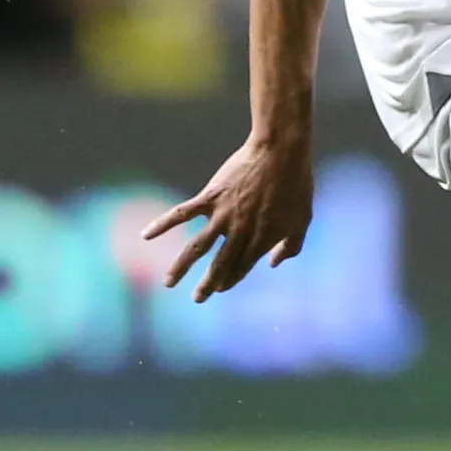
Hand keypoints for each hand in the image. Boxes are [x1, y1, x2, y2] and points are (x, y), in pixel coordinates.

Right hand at [145, 135, 314, 299]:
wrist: (281, 151)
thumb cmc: (296, 184)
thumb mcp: (303, 219)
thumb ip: (291, 246)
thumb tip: (273, 263)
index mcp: (261, 240)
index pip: (242, 268)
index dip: (231, 280)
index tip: (221, 288)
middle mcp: (239, 233)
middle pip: (219, 265)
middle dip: (207, 285)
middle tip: (196, 298)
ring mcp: (223, 216)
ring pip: (196, 248)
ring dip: (180, 268)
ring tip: (167, 283)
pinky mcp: (210, 197)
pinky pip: (181, 214)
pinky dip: (162, 224)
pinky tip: (146, 235)